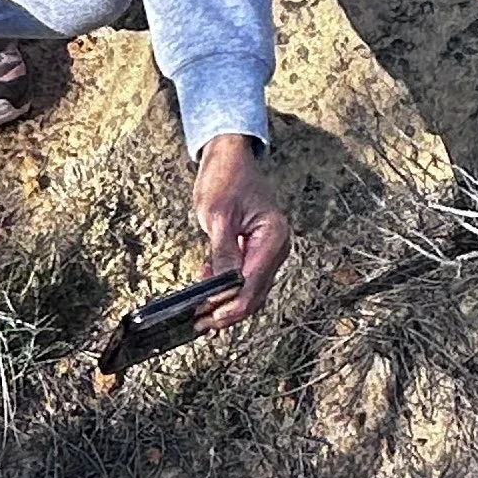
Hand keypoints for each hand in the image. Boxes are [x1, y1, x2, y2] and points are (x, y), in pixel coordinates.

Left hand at [189, 133, 288, 325]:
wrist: (229, 156)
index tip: (205, 316)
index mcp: (273, 238)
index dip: (229, 306)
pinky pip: (247, 276)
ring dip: (227, 302)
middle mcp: (277, 246)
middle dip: (228, 311)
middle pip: (255, 294)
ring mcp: (269, 248)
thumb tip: (222, 288)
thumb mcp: (218, 216)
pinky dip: (229, 287)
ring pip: (252, 289)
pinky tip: (208, 287)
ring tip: (201, 311)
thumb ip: (223, 254)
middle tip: (200, 322)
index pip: (253, 286)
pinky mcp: (258, 248)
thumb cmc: (225, 177)